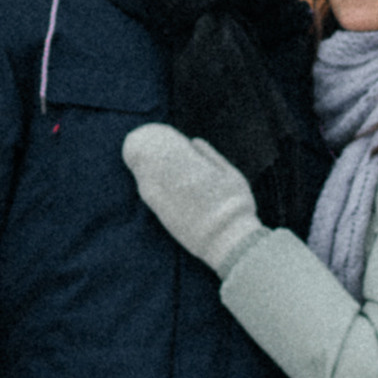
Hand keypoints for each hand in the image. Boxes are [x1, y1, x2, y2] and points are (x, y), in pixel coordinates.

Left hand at [122, 124, 265, 277]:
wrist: (228, 241)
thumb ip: (212, 156)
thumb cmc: (236, 207)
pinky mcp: (163, 218)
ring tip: (142, 159)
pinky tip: (143, 180)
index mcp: (194, 171)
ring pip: (148, 179)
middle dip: (151, 153)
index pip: (171, 151)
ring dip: (144, 168)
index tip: (164, 135)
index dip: (164, 142)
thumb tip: (194, 141)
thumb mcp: (231, 175)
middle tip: (148, 143)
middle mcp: (176, 185)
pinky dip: (145, 185)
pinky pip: (148, 196)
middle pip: (155, 163)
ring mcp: (167, 203)